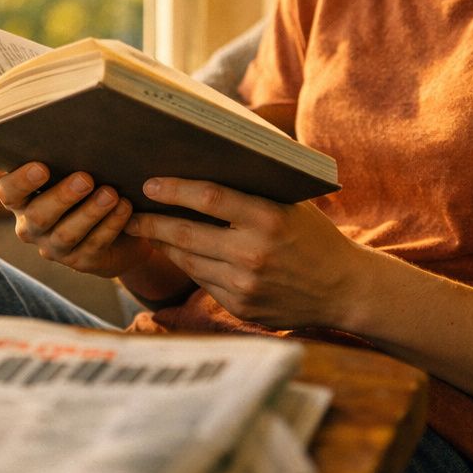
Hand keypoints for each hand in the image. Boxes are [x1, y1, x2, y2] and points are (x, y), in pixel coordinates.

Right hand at [0, 163, 155, 278]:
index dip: (22, 182)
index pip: (8, 192)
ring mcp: (55, 248)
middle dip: (62, 197)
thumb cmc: (82, 183)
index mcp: (20, 200)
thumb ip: (36, 150)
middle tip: (86, 178)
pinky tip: (125, 208)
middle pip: (39, 215)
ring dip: (90, 213)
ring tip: (111, 194)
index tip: (42, 167)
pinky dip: (111, 226)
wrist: (115, 222)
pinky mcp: (82, 261)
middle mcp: (31, 226)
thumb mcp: (62, 167)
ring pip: (67, 233)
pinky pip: (94, 246)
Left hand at [124, 177, 365, 328]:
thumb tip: (205, 164)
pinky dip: (187, 265)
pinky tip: (175, 253)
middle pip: (185, 234)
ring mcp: (245, 285)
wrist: (344, 289)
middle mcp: (253, 253)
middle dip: (151, 222)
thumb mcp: (292, 204)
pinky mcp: (241, 307)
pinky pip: (202, 281)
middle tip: (129, 213)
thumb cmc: (314, 236)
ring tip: (144, 230)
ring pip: (188, 260)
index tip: (149, 184)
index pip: (208, 198)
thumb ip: (254, 189)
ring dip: (163, 245)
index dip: (173, 190)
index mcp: (268, 218)